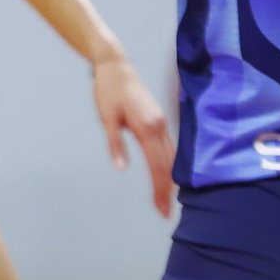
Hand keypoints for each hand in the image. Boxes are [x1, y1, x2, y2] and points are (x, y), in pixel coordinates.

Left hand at [92, 54, 174, 216]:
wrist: (116, 66)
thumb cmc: (108, 91)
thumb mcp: (107, 118)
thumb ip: (116, 144)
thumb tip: (122, 169)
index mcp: (147, 127)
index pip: (157, 166)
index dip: (160, 189)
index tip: (161, 209)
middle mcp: (159, 125)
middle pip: (168, 165)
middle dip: (167, 190)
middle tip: (165, 213)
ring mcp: (162, 122)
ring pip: (172, 157)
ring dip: (170, 179)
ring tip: (166, 200)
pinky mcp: (159, 119)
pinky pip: (169, 147)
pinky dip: (170, 165)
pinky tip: (167, 176)